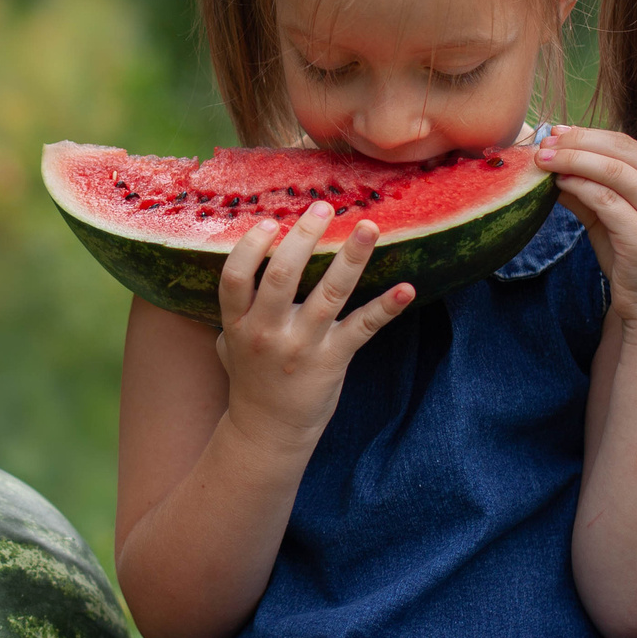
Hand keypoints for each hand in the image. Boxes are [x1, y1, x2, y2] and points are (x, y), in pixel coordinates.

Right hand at [214, 202, 412, 449]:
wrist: (269, 430)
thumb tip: (244, 257)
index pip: (235, 278)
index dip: (251, 247)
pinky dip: (386, 308)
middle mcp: (268, 332)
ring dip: (352, 258)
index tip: (270, 221)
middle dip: (303, 236)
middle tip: (323, 207)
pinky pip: (362, 328)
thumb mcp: (229, 342)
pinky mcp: (333, 359)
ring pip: (329, 294)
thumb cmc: (251, 377)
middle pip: (282, 276)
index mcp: (239, 323)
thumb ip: (235, 306)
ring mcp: (302, 346)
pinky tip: (406, 289)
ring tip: (369, 226)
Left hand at [536, 124, 636, 325]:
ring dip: (573, 161)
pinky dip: (580, 187)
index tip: (557, 132)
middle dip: (578, 142)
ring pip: (613, 171)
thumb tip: (551, 165)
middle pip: (621, 150)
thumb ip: (586, 191)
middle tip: (545, 143)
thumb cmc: (631, 258)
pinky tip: (559, 185)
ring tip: (544, 161)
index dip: (588, 135)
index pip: (627, 144)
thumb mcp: (607, 218)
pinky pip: (607, 201)